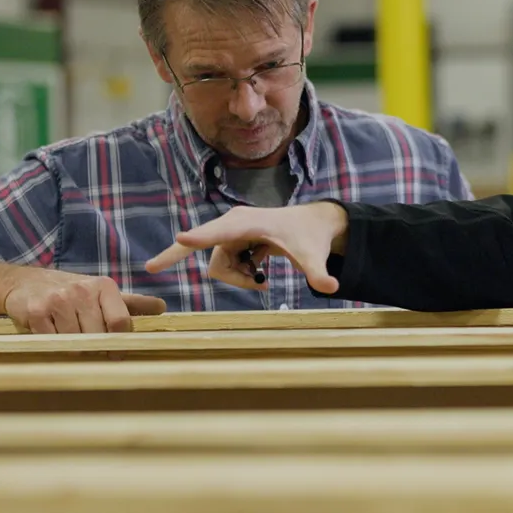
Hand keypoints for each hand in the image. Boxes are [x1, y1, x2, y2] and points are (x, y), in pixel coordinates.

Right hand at [3, 269, 166, 333]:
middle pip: (98, 335)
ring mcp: (58, 299)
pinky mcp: (36, 310)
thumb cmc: (73, 291)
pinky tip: (51, 330)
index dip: (120, 342)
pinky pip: (52, 340)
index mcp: (105, 286)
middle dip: (95, 346)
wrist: (25, 283)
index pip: (121, 322)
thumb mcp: (103, 293)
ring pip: (76, 341)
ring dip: (74, 346)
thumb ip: (132, 303)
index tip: (116, 353)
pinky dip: (53, 341)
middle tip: (88, 342)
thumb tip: (162, 308)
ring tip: (69, 333)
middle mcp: (82, 290)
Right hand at [145, 202, 349, 293]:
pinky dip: (240, 274)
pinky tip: (259, 265)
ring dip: (240, 277)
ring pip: (219, 268)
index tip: (180, 239)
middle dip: (236, 278)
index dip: (200, 238)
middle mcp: (233, 224)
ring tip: (265, 272)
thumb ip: (320, 273)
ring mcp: (229, 232)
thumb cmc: (310, 237)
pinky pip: (222, 266)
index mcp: (248, 224)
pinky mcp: (228, 239)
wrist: (311, 225)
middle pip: (217, 263)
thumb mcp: (314, 257)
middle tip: (255, 279)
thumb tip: (332, 287)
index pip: (220, 233)